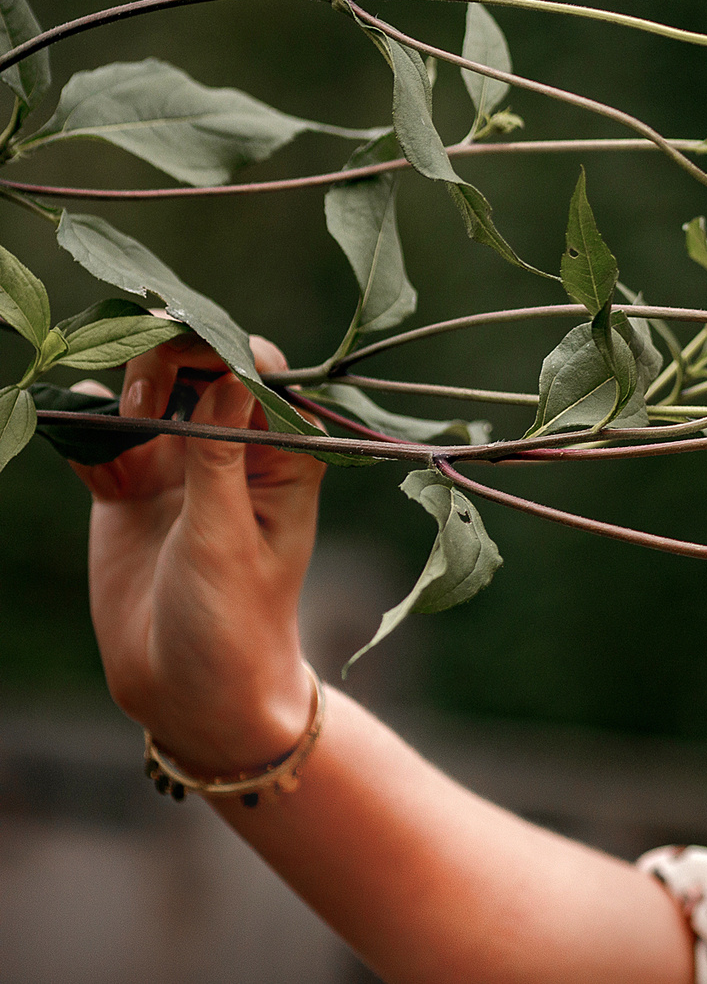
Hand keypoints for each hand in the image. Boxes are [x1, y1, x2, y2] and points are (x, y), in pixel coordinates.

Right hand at [75, 335, 323, 774]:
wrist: (189, 690)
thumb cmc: (233, 621)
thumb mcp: (225, 540)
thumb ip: (221, 458)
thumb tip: (233, 373)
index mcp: (284, 452)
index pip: (261, 371)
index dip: (224, 350)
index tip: (184, 358)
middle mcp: (234, 447)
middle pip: (198, 366)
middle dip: (165, 362)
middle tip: (144, 408)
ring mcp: (180, 464)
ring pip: (148, 392)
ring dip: (125, 393)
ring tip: (123, 433)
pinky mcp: (132, 488)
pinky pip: (104, 436)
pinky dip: (89, 431)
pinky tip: (90, 456)